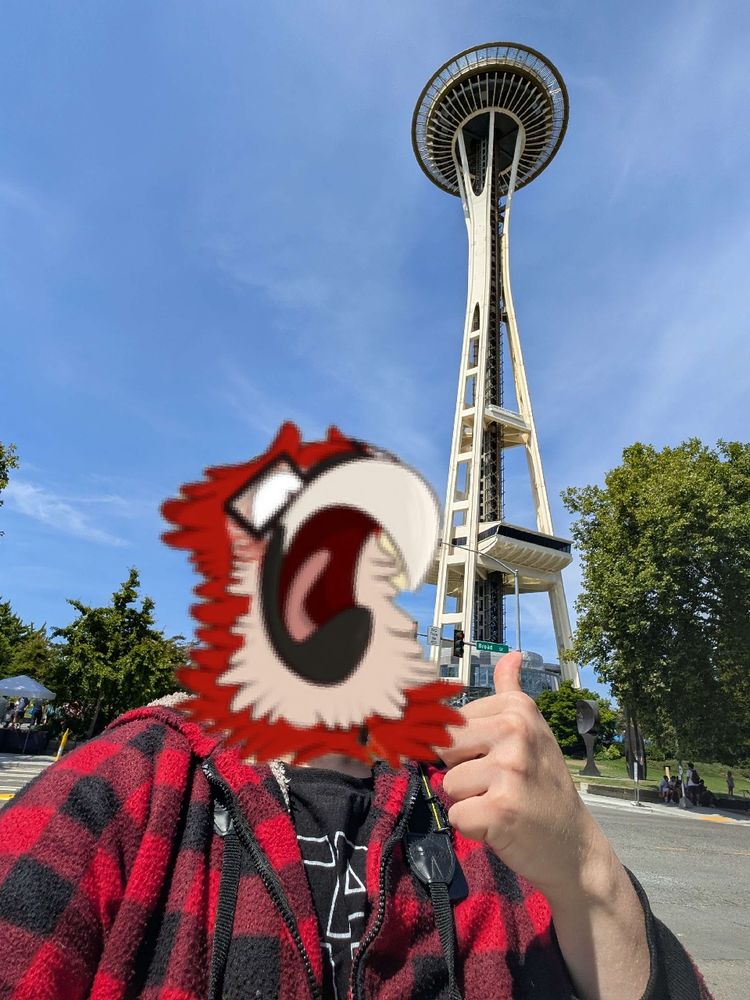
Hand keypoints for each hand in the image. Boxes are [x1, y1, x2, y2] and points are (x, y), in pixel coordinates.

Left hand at [438, 651, 605, 900]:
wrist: (574, 844)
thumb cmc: (545, 785)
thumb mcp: (534, 730)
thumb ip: (512, 692)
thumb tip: (510, 655)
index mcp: (518, 709)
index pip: (454, 723)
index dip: (467, 749)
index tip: (497, 760)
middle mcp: (515, 732)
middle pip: (444, 748)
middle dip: (461, 770)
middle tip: (495, 783)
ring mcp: (509, 770)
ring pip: (448, 784)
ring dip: (470, 801)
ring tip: (502, 803)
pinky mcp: (500, 809)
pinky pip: (457, 815)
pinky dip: (474, 827)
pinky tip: (501, 825)